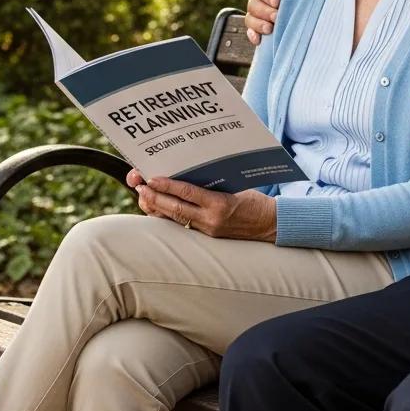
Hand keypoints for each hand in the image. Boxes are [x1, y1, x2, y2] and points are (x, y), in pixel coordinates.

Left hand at [135, 176, 277, 240]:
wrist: (271, 225)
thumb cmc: (256, 202)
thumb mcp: (235, 186)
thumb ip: (212, 185)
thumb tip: (186, 174)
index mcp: (220, 204)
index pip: (187, 194)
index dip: (167, 186)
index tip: (151, 178)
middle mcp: (211, 220)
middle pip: (175, 209)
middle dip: (154, 197)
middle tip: (139, 186)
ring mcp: (207, 230)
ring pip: (174, 219)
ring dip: (156, 207)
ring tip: (142, 195)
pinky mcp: (207, 235)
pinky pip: (182, 225)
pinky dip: (167, 216)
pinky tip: (156, 208)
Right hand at [245, 0, 295, 44]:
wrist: (313, 2)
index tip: (277, 2)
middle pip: (252, 3)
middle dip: (263, 11)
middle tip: (276, 17)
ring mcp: (257, 13)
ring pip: (249, 17)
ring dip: (258, 24)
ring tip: (270, 29)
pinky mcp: (259, 27)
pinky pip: (250, 31)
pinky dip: (253, 35)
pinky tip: (259, 41)